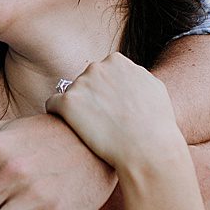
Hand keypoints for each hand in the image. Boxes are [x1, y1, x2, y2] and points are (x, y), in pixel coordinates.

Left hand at [44, 52, 182, 169]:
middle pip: (85, 82)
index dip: (106, 92)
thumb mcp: (154, 88)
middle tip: (101, 120)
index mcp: (116, 61)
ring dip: (77, 109)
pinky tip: (68, 127)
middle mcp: (97, 68)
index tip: (112, 108)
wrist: (147, 148)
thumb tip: (130, 75)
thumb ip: (136, 76)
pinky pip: (53, 104)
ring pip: (70, 94)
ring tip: (91, 129)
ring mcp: (81, 84)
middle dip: (90, 98)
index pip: (102, 72)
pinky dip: (57, 115)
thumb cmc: (156, 123)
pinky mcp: (67, 103)